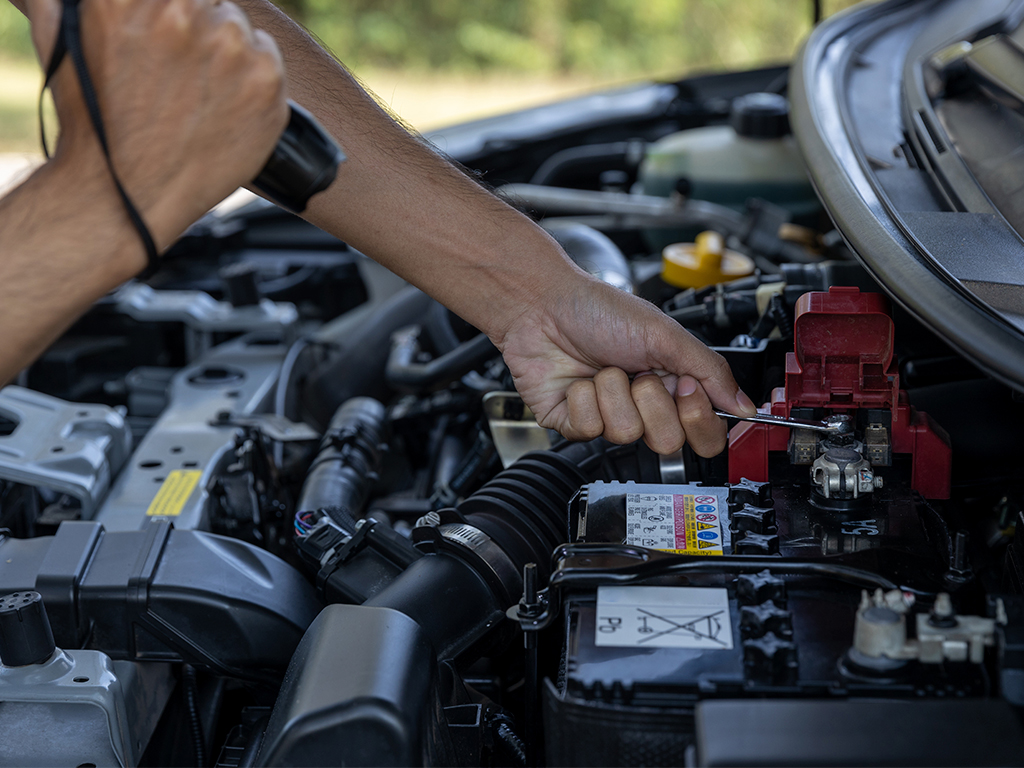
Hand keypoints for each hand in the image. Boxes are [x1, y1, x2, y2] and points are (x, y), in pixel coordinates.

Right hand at [23, 0, 288, 262]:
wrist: (125, 193)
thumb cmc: (93, 122)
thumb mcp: (63, 38)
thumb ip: (75, 0)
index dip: (175, 11)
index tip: (172, 32)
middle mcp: (183, 11)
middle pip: (210, 2)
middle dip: (198, 27)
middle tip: (184, 72)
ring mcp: (230, 47)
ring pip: (238, 27)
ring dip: (226, 53)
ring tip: (199, 94)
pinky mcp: (265, 81)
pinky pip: (268, 58)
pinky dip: (253, 79)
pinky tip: (225, 107)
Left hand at [496, 272, 757, 456]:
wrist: (543, 305)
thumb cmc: (599, 310)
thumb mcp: (664, 334)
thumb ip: (710, 371)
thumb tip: (746, 406)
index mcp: (671, 386)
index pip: (704, 433)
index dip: (697, 417)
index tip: (683, 385)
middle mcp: (642, 407)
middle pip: (668, 442)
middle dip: (652, 402)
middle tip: (639, 375)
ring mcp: (608, 418)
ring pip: (626, 434)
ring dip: (613, 392)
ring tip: (602, 369)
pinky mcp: (573, 425)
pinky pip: (589, 431)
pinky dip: (582, 399)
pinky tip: (577, 380)